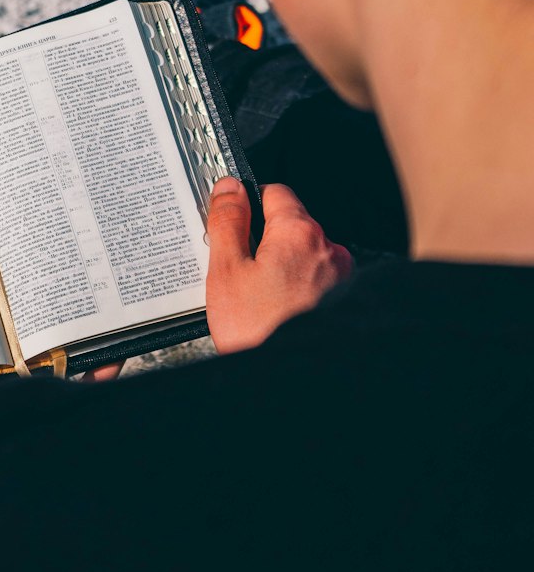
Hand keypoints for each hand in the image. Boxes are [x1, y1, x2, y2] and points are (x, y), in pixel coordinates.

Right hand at [205, 176, 352, 353]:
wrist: (294, 383)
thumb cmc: (261, 332)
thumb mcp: (227, 271)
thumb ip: (227, 222)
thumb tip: (229, 188)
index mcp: (300, 232)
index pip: (274, 192)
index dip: (247, 204)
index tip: (230, 222)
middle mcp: (329, 250)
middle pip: (288, 226)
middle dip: (262, 242)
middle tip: (237, 272)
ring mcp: (341, 278)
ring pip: (301, 256)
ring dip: (280, 268)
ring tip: (256, 301)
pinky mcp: (344, 303)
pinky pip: (315, 282)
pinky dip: (296, 290)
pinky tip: (276, 313)